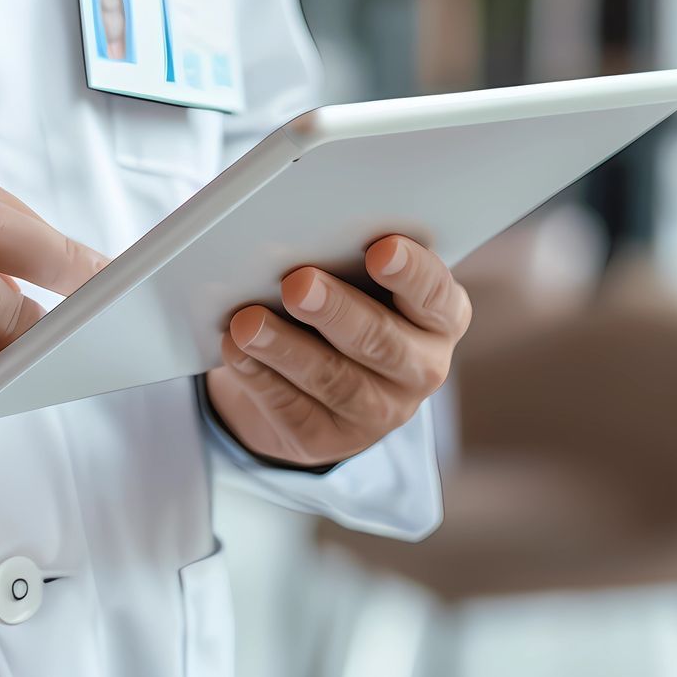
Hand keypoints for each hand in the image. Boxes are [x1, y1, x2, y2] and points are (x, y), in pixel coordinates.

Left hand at [204, 235, 469, 468]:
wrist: (313, 380)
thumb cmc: (345, 305)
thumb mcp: (360, 281)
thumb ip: (348, 260)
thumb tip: (303, 237)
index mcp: (439, 318)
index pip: (435, 294)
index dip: (411, 273)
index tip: (381, 249)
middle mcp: (421, 369)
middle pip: (382, 342)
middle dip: (337, 311)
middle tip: (298, 283)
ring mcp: (379, 412)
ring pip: (334, 380)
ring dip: (287, 349)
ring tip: (249, 322)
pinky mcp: (328, 439)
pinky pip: (293, 410)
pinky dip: (260, 377)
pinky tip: (237, 350)